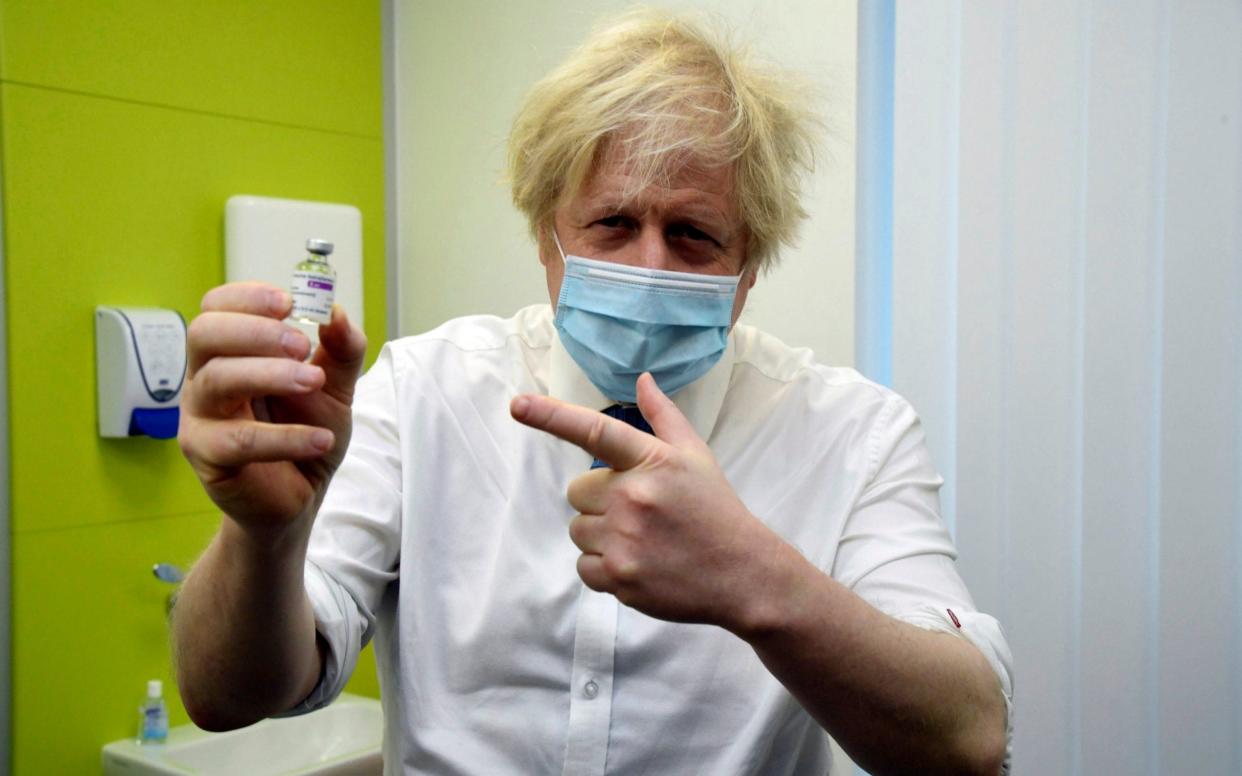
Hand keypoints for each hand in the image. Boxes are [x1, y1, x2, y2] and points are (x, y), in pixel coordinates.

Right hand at [178, 282, 366, 534]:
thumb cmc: (306, 430)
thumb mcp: (335, 386)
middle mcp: (205, 379)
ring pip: (218, 381)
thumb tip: (336, 312)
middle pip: (205, 334)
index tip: (289, 302)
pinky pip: (239, 440)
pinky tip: (321, 439)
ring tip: (316, 382)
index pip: (216, 308)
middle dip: (255, 331)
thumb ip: (341, 350)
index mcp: (228, 353)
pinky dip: (285, 437)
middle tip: (301, 344)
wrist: (300, 495)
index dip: (247, 298)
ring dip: (270, 374)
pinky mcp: (208, 457)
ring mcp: (201, 418)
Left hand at [510, 372, 784, 629]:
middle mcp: (633, 496)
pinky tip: (637, 563)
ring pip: (578, 530)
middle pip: (577, 492)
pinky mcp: (620, 577)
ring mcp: (625, 539)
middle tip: (638, 512)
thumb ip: (663, 416)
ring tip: (642, 539)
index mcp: (651, 460)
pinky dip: (602, 567)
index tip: (517, 405)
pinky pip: (583, 566)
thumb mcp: (696, 455)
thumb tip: (642, 379)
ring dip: (600, 534)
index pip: (594, 431)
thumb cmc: (716, 509)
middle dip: (599, 501)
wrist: (743, 573)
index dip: (551, 416)